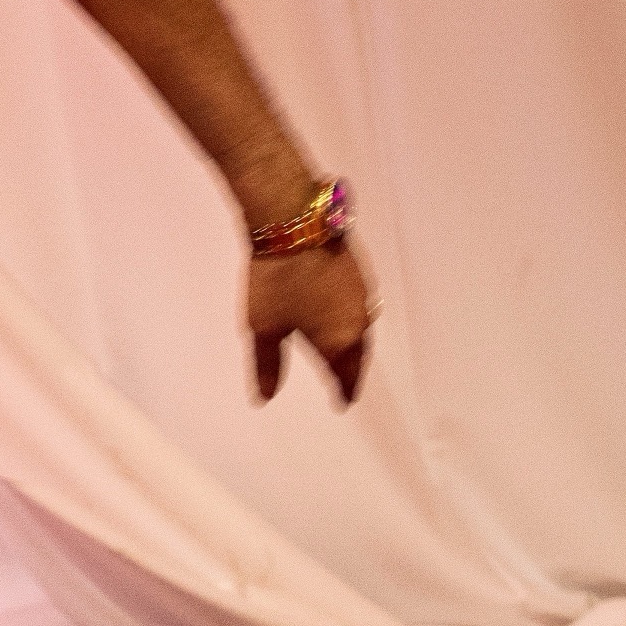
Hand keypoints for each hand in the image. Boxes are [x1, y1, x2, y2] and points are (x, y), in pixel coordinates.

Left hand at [244, 233, 375, 406]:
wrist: (295, 223)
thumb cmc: (277, 280)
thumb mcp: (264, 327)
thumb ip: (267, 364)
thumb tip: (266, 397)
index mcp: (337, 341)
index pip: (345, 375)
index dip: (343, 392)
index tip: (343, 403)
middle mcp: (357, 322)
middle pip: (358, 355)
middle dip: (351, 370)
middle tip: (346, 383)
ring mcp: (362, 295)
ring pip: (361, 330)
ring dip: (353, 345)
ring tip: (343, 353)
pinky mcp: (359, 273)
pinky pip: (359, 308)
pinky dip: (351, 320)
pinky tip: (340, 316)